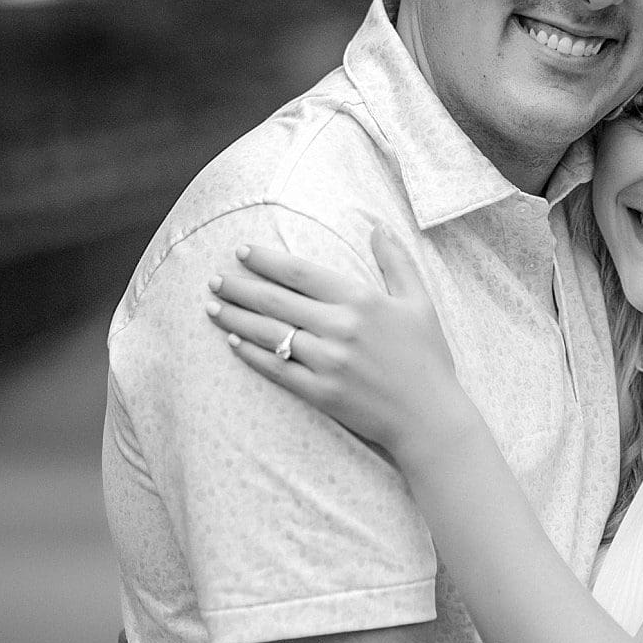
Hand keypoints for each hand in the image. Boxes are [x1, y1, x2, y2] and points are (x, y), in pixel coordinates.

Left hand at [205, 230, 474, 459]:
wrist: (429, 418)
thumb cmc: (427, 358)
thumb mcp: (419, 302)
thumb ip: (396, 261)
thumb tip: (377, 225)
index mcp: (361, 300)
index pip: (300, 273)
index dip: (267, 261)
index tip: (242, 251)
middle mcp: (340, 328)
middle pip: (276, 301)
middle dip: (240, 287)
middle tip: (215, 278)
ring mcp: (328, 362)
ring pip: (270, 333)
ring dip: (236, 317)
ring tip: (212, 306)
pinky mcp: (321, 393)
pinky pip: (277, 369)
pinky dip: (251, 354)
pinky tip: (232, 342)